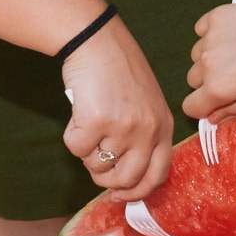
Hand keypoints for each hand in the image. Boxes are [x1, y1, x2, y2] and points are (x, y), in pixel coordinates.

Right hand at [62, 17, 175, 200]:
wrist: (96, 40)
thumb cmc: (117, 69)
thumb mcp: (146, 103)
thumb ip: (144, 134)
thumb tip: (125, 178)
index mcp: (164, 127)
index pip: (158, 175)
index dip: (138, 191)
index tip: (121, 195)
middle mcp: (148, 130)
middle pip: (127, 180)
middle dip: (106, 180)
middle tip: (95, 166)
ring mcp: (123, 127)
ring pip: (97, 166)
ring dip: (87, 153)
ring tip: (88, 125)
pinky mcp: (96, 122)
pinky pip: (76, 149)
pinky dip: (71, 135)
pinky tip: (78, 114)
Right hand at [185, 0, 235, 123]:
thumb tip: (216, 119)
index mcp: (217, 88)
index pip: (190, 107)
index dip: (203, 108)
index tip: (217, 103)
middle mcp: (206, 63)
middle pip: (193, 80)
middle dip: (207, 82)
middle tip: (233, 76)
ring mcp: (209, 37)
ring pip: (197, 55)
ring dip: (209, 58)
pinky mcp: (216, 16)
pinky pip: (202, 29)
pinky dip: (211, 34)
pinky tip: (232, 35)